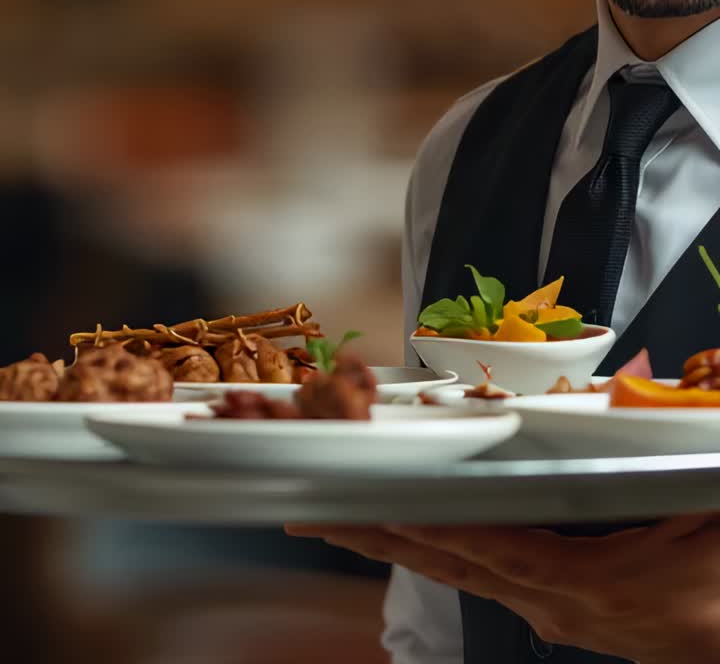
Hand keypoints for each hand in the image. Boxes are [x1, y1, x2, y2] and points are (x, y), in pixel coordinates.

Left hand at [286, 514, 719, 662]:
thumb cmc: (718, 584)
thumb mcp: (700, 514)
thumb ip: (665, 471)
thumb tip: (644, 403)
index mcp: (588, 579)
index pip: (494, 544)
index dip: (434, 522)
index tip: (378, 501)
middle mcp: (554, 602)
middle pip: (450, 561)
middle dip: (377, 535)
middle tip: (312, 514)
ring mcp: (549, 612)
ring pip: (455, 571)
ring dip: (393, 544)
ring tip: (334, 520)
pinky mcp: (554, 611)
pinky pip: (478, 577)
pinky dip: (431, 551)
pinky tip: (401, 536)